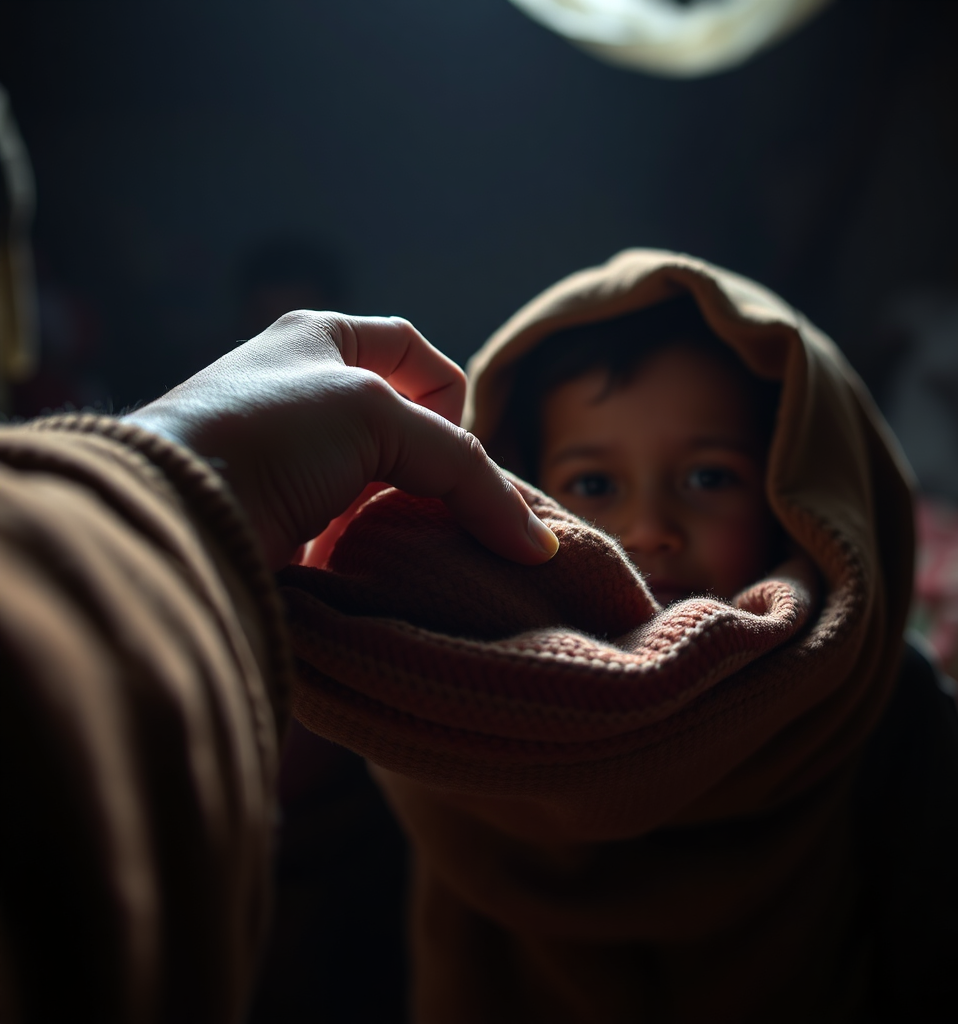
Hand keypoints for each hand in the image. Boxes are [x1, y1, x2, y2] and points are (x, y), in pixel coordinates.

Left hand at [124, 311, 558, 569]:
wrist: (169, 512)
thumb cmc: (265, 432)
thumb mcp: (376, 417)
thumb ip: (466, 471)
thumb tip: (539, 543)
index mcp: (320, 338)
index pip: (419, 357)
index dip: (452, 400)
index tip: (452, 449)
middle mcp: (303, 391)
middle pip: (406, 427)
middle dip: (433, 469)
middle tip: (446, 510)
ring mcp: (290, 458)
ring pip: (381, 484)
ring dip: (405, 515)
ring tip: (410, 546)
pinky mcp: (279, 517)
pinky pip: (349, 529)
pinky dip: (371, 549)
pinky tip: (369, 568)